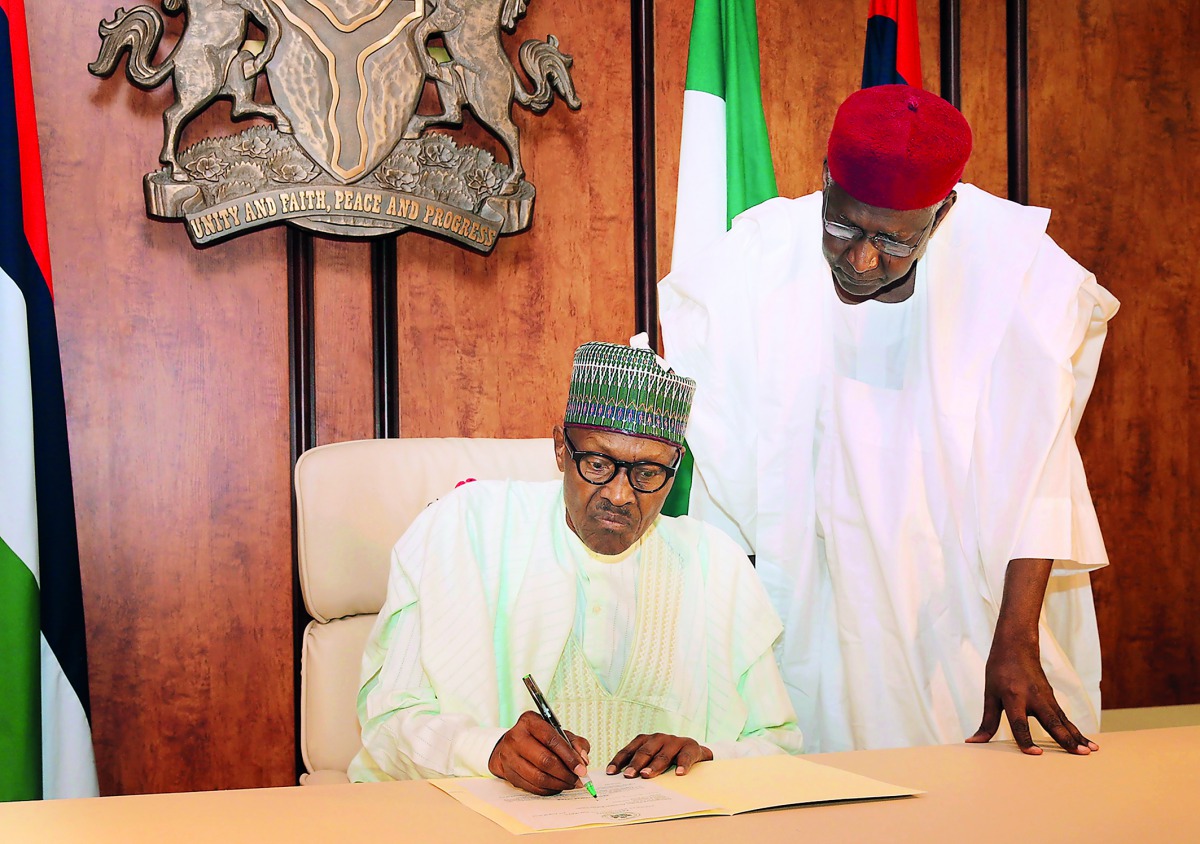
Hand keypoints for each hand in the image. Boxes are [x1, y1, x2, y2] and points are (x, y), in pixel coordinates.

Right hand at [488, 711, 591, 794]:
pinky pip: (532, 787)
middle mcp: (516, 737)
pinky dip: (549, 789)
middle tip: (578, 779)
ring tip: (570, 784)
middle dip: (565, 773)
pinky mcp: (509, 773)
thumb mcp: (559, 732)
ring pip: (538, 777)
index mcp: (530, 721)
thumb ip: (576, 743)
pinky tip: (558, 786)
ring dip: (559, 784)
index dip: (569, 756)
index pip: (551, 739)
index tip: (582, 769)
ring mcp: (509, 757)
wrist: (512, 745)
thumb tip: (583, 760)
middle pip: (544, 760)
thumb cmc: (540, 737)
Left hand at [607, 733, 712, 777]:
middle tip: (628, 776)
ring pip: (663, 755)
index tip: (610, 773)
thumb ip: (641, 766)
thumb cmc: (670, 758)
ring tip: (647, 775)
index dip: (618, 761)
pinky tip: (679, 773)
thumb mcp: (654, 758)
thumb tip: (622, 782)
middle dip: (635, 764)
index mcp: (646, 740)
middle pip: (645, 752)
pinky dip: (682, 764)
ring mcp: (675, 741)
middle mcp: (659, 738)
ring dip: (654, 766)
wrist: (696, 752)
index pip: (629, 750)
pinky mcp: (691, 746)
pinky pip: (685, 756)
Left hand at [967, 634, 1098, 755]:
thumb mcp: (990, 695)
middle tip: (1079, 754)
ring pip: (1063, 721)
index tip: (1036, 753)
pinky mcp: (1052, 699)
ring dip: (1077, 737)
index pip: (1019, 723)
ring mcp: (1046, 698)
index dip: (1026, 739)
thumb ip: (987, 721)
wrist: (1017, 647)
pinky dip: (1076, 730)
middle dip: (1065, 739)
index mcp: (1013, 696)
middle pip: (1051, 721)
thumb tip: (974, 742)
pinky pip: (1065, 718)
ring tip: (1090, 752)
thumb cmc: (1000, 671)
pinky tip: (1086, 743)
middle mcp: (1033, 697)